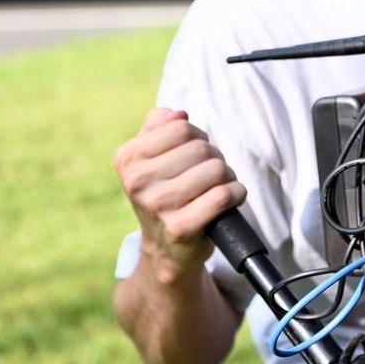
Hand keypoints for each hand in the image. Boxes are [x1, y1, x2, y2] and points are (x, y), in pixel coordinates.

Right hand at [113, 107, 245, 285]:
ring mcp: (158, 205)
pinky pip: (225, 195)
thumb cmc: (164, 195)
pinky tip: (228, 201)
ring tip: (215, 190)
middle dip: (215, 159)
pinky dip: (236, 194)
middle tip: (207, 177)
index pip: (182, 127)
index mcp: (128, 158)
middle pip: (202, 148)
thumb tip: (177, 114)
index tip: (192, 156)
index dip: (197, 138)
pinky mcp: (181, 227)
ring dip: (227, 178)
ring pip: (217, 169)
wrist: (166, 249)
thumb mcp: (151, 160)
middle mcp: (137, 181)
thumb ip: (158, 128)